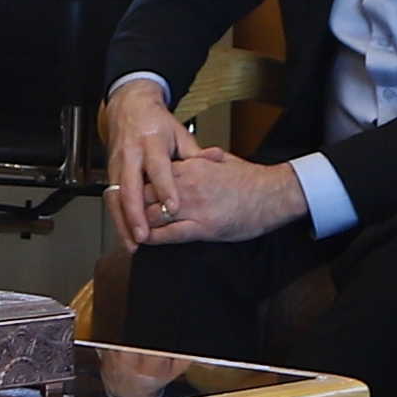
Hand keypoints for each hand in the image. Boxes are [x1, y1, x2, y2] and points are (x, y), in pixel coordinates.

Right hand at [102, 77, 190, 241]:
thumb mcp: (179, 134)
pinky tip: (127, 235)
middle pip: (130, 186)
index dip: (164, 188)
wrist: (129, 109)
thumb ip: (195, 153)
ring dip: (123, 222)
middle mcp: (131, 154)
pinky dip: (118, 219)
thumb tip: (216, 160)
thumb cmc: (157, 124)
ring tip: (134, 243)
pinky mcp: (110, 173)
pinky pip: (111, 199)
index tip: (173, 208)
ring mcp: (117, 164)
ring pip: (115, 197)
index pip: (158, 167)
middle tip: (144, 236)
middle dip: (135, 214)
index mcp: (152, 142)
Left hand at [127, 137, 311, 248]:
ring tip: (128, 232)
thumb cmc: (252, 180)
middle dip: (132, 207)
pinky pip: (170, 234)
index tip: (130, 195)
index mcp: (191, 166)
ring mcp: (194, 206)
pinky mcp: (203, 226)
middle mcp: (187, 184)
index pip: (153, 176)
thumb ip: (208, 158)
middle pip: (146, 195)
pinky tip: (145, 241)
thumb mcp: (225, 161)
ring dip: (138, 225)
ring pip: (153, 215)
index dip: (139, 187)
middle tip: (122, 216)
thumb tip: (204, 154)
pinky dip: (154, 238)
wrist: (274, 194)